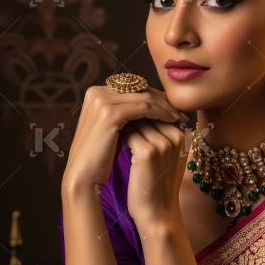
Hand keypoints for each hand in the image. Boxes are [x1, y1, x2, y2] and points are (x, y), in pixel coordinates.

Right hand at [61, 85, 186, 194]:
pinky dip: (161, 112)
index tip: (172, 108)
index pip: (133, 88)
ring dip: (165, 106)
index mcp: (96, 93)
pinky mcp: (109, 112)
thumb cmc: (101, 157)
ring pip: (144, 97)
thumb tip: (155, 105)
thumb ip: (128, 114)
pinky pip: (144, 107)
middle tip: (180, 111)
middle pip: (139, 89)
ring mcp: (102, 100)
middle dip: (162, 100)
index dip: (154, 97)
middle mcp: (96, 92)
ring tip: (179, 117)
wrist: (84, 175)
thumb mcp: (114, 129)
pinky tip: (172, 121)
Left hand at [123, 119, 188, 229]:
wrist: (157, 214)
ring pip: (136, 120)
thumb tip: (136, 117)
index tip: (123, 115)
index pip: (157, 110)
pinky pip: (128, 134)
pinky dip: (118, 137)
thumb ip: (157, 136)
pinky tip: (112, 144)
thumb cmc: (156, 187)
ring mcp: (162, 143)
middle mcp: (175, 136)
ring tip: (112, 132)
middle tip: (113, 119)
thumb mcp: (164, 159)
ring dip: (122, 124)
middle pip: (147, 111)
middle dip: (129, 113)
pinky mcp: (148, 152)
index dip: (138, 110)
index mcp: (181, 135)